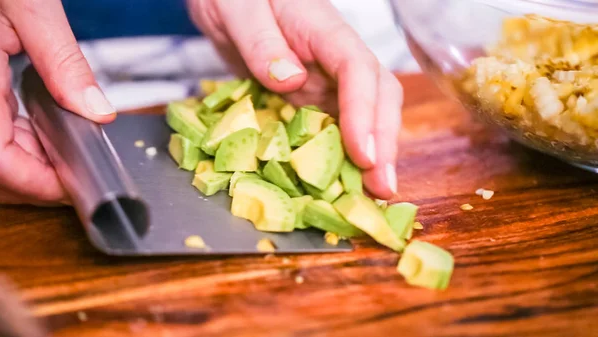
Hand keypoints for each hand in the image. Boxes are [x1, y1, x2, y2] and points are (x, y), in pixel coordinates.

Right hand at [0, 0, 114, 204]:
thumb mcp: (28, 6)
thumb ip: (63, 61)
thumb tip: (96, 111)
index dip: (35, 184)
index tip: (75, 187)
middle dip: (36, 182)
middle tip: (82, 178)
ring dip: (30, 164)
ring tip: (72, 158)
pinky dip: (21, 141)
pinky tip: (49, 134)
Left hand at [189, 0, 401, 198]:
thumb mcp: (238, 8)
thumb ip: (261, 42)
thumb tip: (290, 80)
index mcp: (323, 29)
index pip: (358, 69)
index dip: (364, 113)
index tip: (364, 154)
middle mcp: (335, 57)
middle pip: (378, 96)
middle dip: (385, 143)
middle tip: (382, 189)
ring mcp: (326, 79)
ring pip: (365, 116)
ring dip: (372, 156)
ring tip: (371, 196)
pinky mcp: (312, 97)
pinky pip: (336, 127)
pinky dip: (343, 155)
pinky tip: (342, 182)